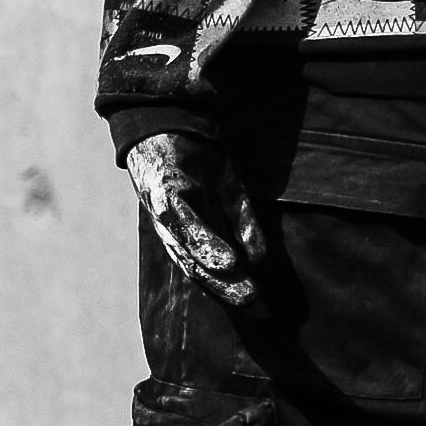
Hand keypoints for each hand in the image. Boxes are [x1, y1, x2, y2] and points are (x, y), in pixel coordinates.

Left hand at [124, 130, 269, 308]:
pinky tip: (229, 263)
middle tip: (260, 315)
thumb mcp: (226, 187)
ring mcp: (165, 210)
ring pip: (190, 253)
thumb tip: (260, 260)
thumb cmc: (194, 152)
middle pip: (197, 269)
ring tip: (247, 297)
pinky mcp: (166, 189)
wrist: (163, 110)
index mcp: (185, 229)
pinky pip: (186, 223)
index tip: (261, 315)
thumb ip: (242, 222)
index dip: (232, 292)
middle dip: (229, 293)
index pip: (206, 269)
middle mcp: (171, 227)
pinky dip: (207, 245)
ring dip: (220, 278)